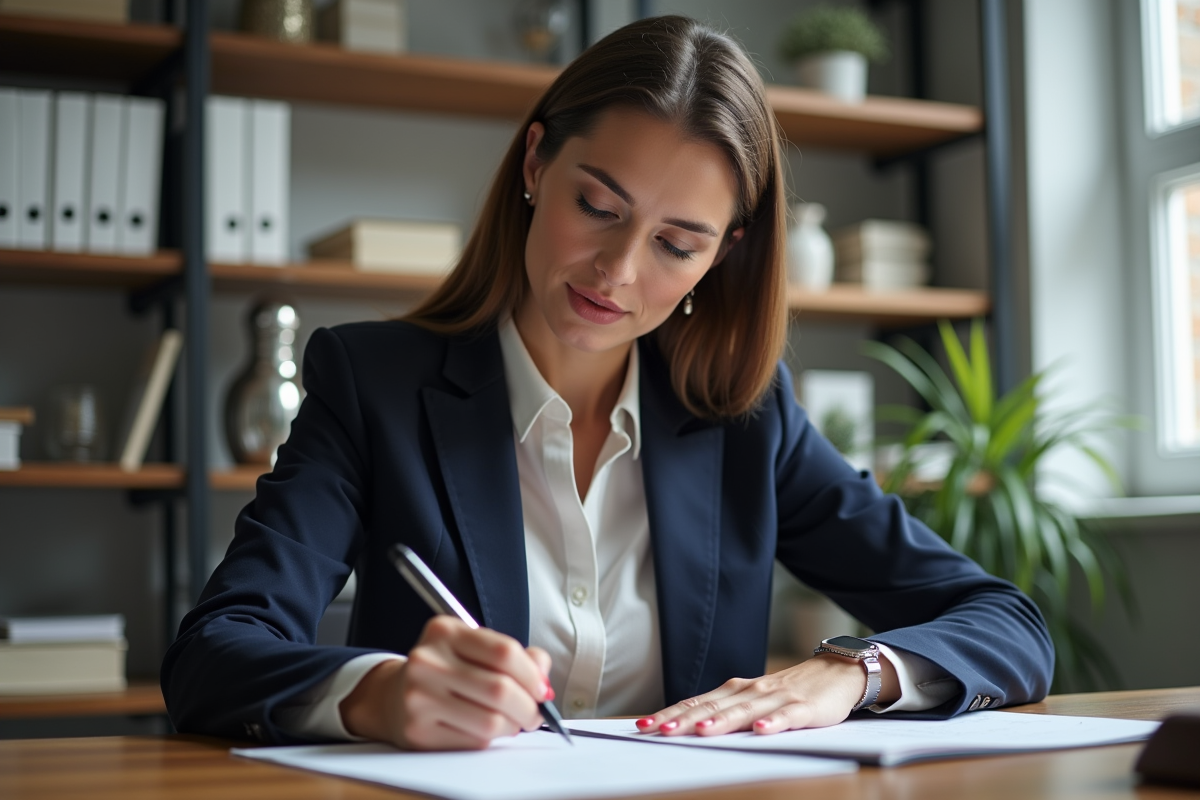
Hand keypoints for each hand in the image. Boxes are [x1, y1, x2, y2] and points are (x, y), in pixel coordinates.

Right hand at [339, 615, 552, 749]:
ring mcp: (419, 696)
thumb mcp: (474, 648)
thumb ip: (515, 656)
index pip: (504, 652)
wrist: (392, 696)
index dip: (532, 674)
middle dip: (528, 706)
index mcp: (445, 632)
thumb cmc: (445, 670)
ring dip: (512, 726)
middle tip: (534, 713)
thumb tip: (543, 680)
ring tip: (511, 722)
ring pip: (490, 720)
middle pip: (500, 689)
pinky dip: (490, 738)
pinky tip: (486, 729)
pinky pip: (474, 740)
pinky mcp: (418, 730)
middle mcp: (428, 661)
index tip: (542, 688)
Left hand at [636, 653, 898, 736]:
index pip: (696, 703)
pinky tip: (762, 730)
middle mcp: (751, 691)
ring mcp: (777, 698)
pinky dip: (774, 722)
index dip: (670, 714)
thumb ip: (724, 712)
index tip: (643, 726)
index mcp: (735, 690)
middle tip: (660, 732)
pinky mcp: (804, 708)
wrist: (836, 673)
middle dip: (685, 720)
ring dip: (723, 721)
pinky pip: (787, 716)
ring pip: (745, 710)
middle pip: (713, 707)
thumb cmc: (789, 691)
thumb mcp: (753, 700)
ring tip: (702, 733)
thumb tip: (686, 727)